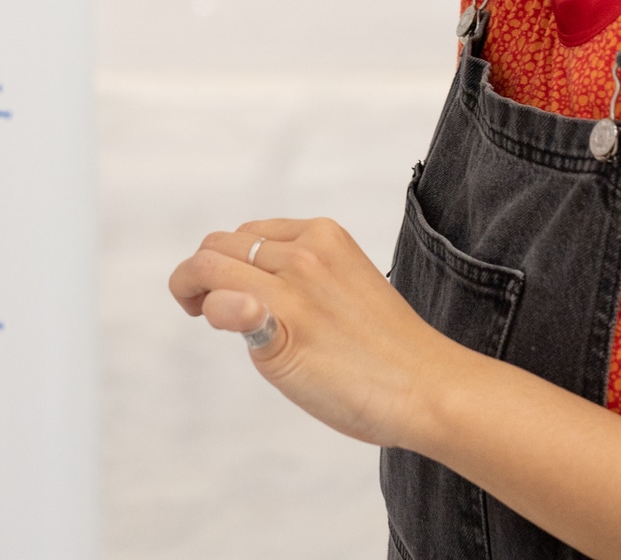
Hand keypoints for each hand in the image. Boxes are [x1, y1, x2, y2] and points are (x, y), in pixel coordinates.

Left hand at [168, 217, 466, 449]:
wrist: (428, 387)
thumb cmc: (388, 349)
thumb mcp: (345, 283)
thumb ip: (299, 277)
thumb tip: (247, 291)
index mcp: (322, 234)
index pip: (247, 232)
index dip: (227, 260)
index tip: (228, 290)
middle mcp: (305, 251)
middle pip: (218, 244)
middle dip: (199, 273)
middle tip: (200, 306)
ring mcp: (294, 289)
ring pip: (209, 265)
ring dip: (191, 289)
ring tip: (201, 315)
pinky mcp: (285, 331)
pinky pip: (230, 303)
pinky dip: (215, 308)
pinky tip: (213, 320)